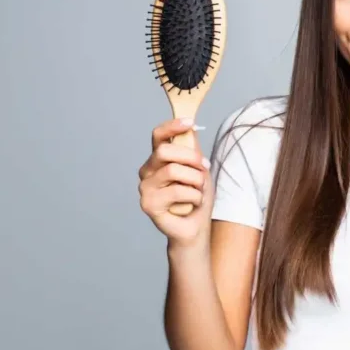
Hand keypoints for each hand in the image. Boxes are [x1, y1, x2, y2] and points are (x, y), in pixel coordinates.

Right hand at [138, 118, 214, 246]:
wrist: (196, 227)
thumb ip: (191, 149)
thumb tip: (190, 126)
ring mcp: (145, 187)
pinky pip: (177, 191)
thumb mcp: (198, 168)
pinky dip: (194, 197)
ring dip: (195, 180)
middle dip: (190, 157)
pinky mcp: (148, 204)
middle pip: (165, 151)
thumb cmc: (196, 197)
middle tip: (204, 166)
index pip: (158, 136)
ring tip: (199, 191)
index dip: (172, 126)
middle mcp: (147, 171)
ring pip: (173, 170)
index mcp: (158, 159)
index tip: (189, 122)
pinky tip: (192, 204)